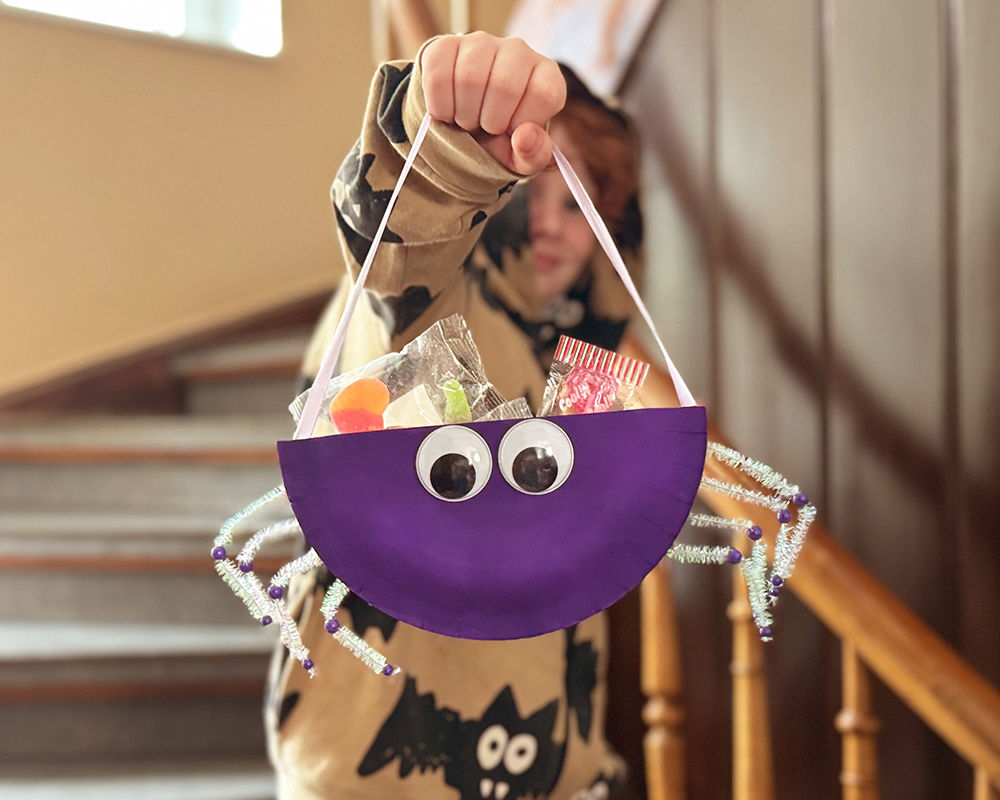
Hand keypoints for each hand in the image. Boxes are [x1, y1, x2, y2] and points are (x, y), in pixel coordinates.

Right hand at [420, 33, 566, 175]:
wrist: (464, 128)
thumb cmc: (500, 141)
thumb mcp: (522, 158)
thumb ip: (533, 154)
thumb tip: (524, 138)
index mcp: (546, 76)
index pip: (544, 94)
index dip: (523, 122)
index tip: (511, 130)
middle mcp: (518, 51)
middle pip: (504, 85)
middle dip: (490, 121)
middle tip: (484, 127)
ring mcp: (481, 43)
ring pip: (469, 77)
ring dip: (464, 114)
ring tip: (467, 119)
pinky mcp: (446, 45)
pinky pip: (438, 76)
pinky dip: (439, 106)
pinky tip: (448, 111)